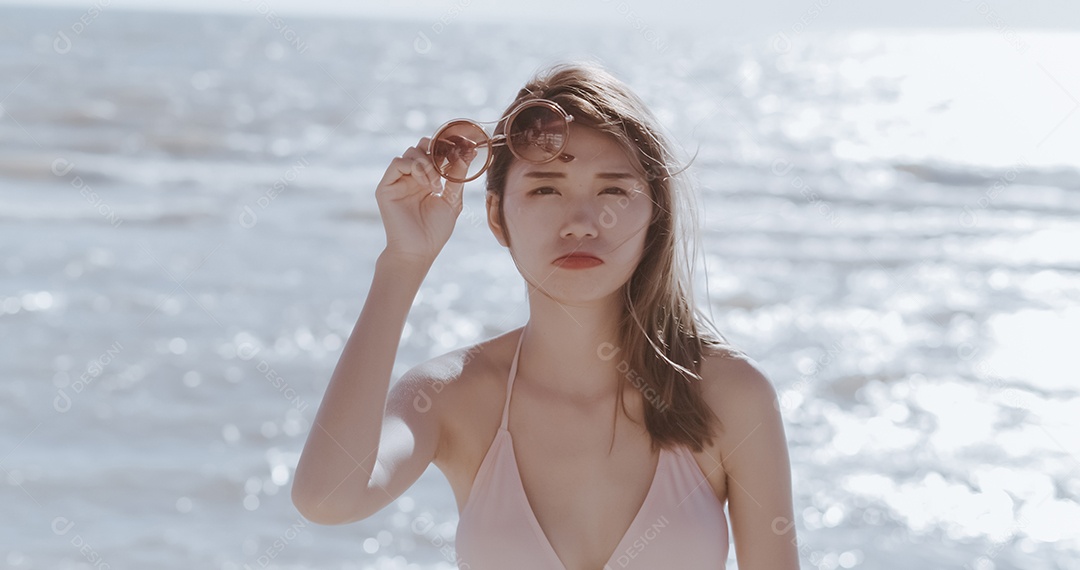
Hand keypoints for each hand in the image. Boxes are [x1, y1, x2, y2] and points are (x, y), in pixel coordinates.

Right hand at [375, 137, 464, 264]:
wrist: (419, 251)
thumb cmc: (435, 230)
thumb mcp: (453, 200)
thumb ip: (457, 176)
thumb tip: (468, 153)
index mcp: (427, 179)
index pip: (435, 152)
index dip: (449, 146)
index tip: (467, 146)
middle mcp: (412, 177)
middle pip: (421, 146)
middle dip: (437, 150)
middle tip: (449, 163)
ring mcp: (398, 180)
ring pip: (411, 152)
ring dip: (428, 164)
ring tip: (436, 185)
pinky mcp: (386, 187)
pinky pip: (398, 163)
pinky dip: (414, 168)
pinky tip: (426, 184)